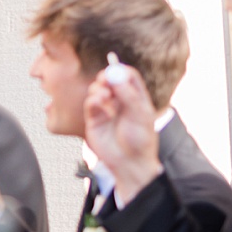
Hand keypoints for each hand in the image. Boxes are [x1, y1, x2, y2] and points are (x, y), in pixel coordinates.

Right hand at [82, 62, 160, 204]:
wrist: (129, 163)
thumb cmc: (140, 140)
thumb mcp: (140, 115)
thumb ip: (129, 95)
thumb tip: (117, 75)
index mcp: (135, 98)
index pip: (128, 77)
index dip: (121, 70)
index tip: (116, 69)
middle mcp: (120, 102)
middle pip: (110, 81)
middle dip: (106, 77)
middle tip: (104, 79)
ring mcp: (106, 110)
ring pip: (97, 90)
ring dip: (98, 89)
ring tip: (104, 96)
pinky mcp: (94, 119)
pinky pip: (90, 103)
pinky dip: (92, 100)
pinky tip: (98, 104)